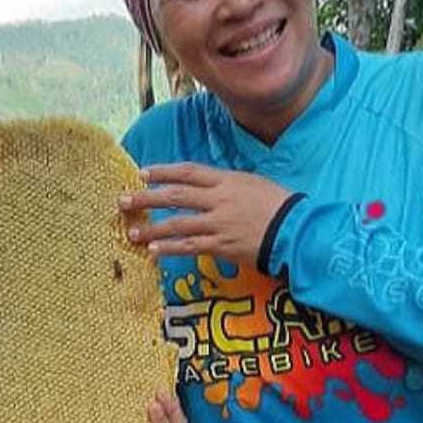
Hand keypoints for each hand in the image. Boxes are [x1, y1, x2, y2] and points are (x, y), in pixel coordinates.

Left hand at [120, 162, 291, 265]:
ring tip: (132, 232)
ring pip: (177, 223)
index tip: (142, 173)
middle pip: (175, 195)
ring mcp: (219, 223)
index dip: (163, 171)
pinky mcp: (222, 245)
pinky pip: (190, 246)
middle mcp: (219, 199)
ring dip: (152, 228)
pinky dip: (170, 248)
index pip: (188, 171)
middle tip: (124, 201)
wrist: (298, 231)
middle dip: (146, 198)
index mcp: (227, 180)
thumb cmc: (280, 205)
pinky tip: (154, 250)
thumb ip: (227, 185)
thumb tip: (207, 188)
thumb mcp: (253, 184)